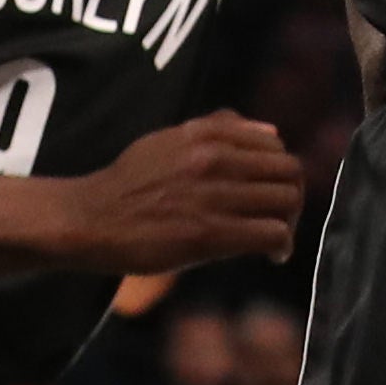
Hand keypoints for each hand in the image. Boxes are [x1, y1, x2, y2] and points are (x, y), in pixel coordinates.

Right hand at [51, 114, 306, 272]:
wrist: (92, 219)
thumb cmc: (129, 183)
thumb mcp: (169, 139)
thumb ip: (217, 129)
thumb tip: (269, 129)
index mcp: (208, 135)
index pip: (275, 143)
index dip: (279, 169)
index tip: (270, 190)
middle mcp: (216, 159)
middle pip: (289, 171)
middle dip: (293, 196)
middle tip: (281, 218)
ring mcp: (215, 197)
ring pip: (286, 201)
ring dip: (290, 222)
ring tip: (275, 237)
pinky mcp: (210, 235)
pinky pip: (271, 234)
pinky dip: (282, 246)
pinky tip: (272, 256)